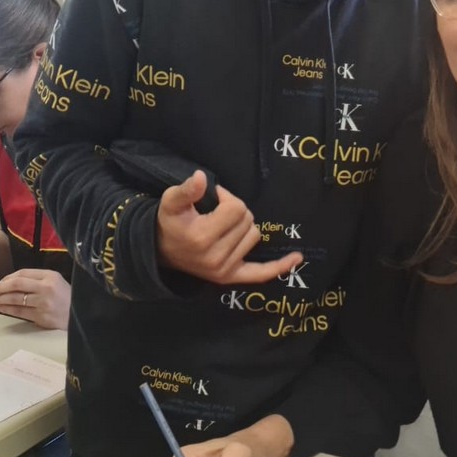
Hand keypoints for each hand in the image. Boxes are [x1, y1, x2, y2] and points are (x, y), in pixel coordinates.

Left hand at [0, 269, 70, 329]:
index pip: (23, 273)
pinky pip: (19, 312)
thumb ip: (37, 280)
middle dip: (0, 287)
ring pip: (15, 299)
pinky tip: (1, 308)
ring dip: (0, 299)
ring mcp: (44, 303)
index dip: (7, 278)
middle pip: (17, 284)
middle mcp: (47, 288)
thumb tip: (10, 283)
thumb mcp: (56, 282)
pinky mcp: (41, 317)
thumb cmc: (67, 298)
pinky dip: (7, 309)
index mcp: (50, 276)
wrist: (80, 316)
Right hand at [156, 172, 302, 284]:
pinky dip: (279, 267)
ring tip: (222, 226)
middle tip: (214, 212)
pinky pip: (260, 273)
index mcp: (202, 237)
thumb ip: (186, 190)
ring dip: (243, 227)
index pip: (236, 208)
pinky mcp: (230, 278)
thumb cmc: (169, 222)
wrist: (159, 250)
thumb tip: (202, 177)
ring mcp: (224, 270)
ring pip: (254, 236)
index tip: (213, 198)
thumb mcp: (170, 202)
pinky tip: (297, 258)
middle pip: (247, 221)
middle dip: (234, 211)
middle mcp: (215, 257)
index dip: (226, 197)